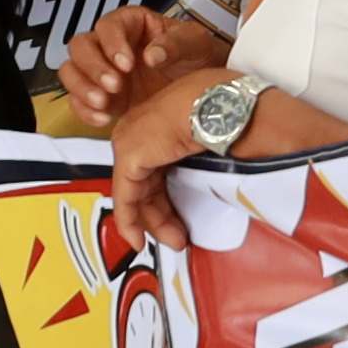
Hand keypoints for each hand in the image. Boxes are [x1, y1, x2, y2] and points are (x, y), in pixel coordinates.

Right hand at [63, 2, 191, 130]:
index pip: (108, 25)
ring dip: (82, 87)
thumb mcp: (196, 44)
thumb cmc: (199, 58)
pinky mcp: (102, 97)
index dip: (112, 43)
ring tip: (104, 103)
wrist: (203, 90)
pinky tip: (104, 118)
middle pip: (81, 46)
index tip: (126, 63)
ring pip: (72, 71)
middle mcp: (111, 45)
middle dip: (93, 67)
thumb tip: (151, 55)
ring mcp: (103, 71)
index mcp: (132, 24)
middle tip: (114, 85)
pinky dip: (85, 110)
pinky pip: (78, 100)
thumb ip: (176, 44)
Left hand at [107, 68, 231, 252]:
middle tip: (178, 237)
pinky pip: (125, 198)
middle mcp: (136, 132)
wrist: (220, 106)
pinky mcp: (128, 157)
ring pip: (134, 194)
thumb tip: (206, 182)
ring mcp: (128, 142)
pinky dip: (129, 221)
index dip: (163, 199)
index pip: (152, 170)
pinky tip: (136, 239)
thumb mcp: (206, 141)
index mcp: (155, 126)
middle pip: (142, 184)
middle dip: (161, 217)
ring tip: (174, 241)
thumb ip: (195, 161)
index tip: (177, 220)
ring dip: (152, 224)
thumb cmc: (223, 114)